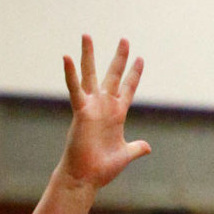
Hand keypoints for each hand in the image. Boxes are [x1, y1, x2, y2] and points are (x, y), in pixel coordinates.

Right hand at [57, 34, 150, 191]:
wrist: (87, 177)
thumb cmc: (102, 168)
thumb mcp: (125, 155)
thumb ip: (136, 148)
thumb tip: (147, 147)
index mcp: (117, 115)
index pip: (127, 89)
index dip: (134, 75)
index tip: (140, 59)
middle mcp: (104, 107)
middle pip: (112, 76)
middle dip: (119, 58)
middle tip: (125, 39)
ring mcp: (92, 107)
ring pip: (89, 75)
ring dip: (88, 56)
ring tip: (86, 36)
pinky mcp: (81, 112)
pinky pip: (75, 90)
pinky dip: (71, 75)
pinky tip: (66, 58)